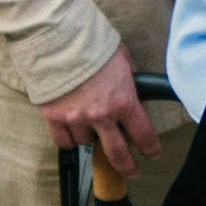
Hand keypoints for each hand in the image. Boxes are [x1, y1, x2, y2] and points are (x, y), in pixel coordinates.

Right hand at [41, 39, 154, 174]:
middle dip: (127, 166)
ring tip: (88, 122)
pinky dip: (69, 138)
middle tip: (130, 169)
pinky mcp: (53, 117)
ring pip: (87, 143)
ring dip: (91, 137)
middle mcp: (100, 115)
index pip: (144, 135)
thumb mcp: (122, 60)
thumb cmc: (91, 43)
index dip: (151, 149)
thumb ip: (129, 84)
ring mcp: (75, 118)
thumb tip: (133, 99)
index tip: (152, 153)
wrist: (56, 36)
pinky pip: (64, 141)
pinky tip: (71, 128)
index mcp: (123, 100)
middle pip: (118, 154)